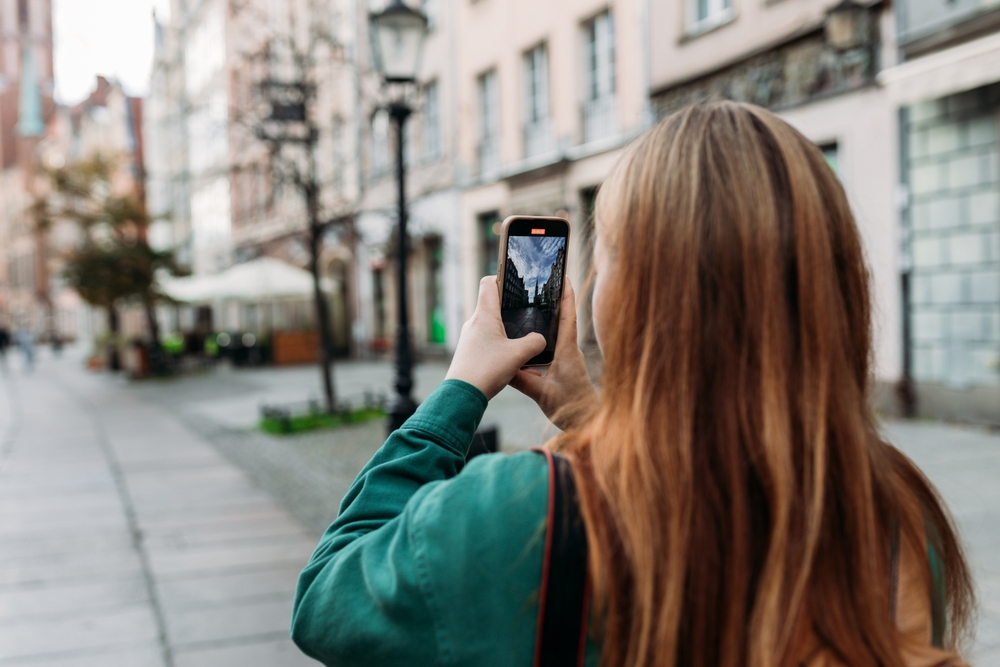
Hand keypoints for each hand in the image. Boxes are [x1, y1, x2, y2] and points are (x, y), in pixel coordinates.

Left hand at [445, 277, 546, 399]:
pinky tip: (517, 367)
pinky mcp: (469, 353)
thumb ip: (535, 343)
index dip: (502, 277)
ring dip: (509, 335)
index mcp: (484, 315)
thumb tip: (541, 340)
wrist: (461, 396)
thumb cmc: (486, 370)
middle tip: (529, 317)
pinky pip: (489, 345)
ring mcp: (470, 338)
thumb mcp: (518, 355)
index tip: (516, 285)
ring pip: (493, 328)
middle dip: (512, 311)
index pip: (489, 283)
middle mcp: (474, 323)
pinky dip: (503, 351)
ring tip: (525, 347)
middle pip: (493, 306)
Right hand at [509, 277, 597, 430]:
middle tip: (544, 282)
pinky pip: (557, 344)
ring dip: (551, 316)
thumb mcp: (541, 394)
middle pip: (565, 318)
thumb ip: (522, 380)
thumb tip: (503, 366)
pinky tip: (535, 335)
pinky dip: (548, 334)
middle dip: (556, 299)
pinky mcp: (567, 366)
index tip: (563, 275)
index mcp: (567, 351)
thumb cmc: (570, 407)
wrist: (587, 422)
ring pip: (560, 331)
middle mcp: (571, 350)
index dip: (566, 294)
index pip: (568, 316)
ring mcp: (570, 358)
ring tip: (536, 302)